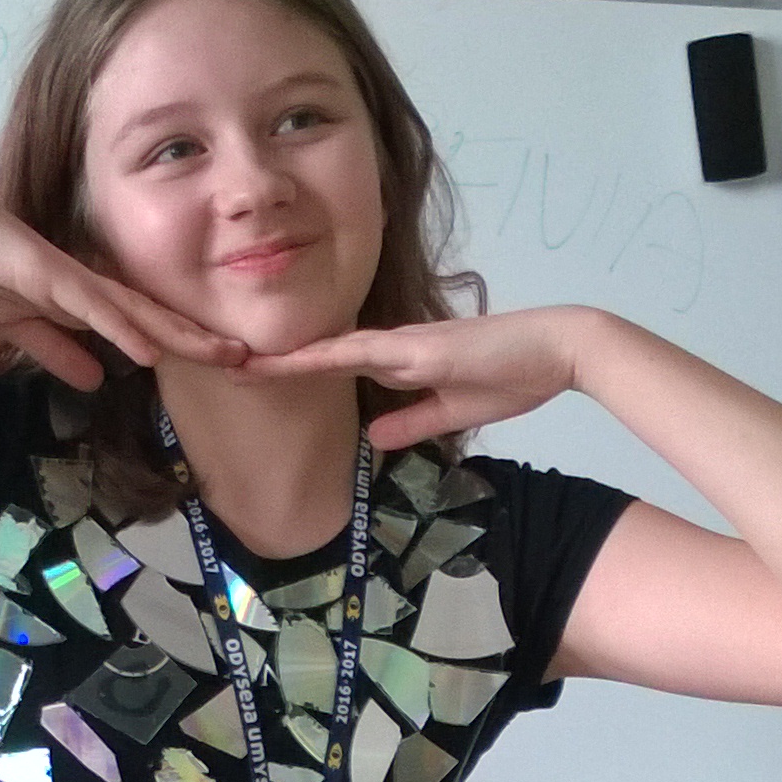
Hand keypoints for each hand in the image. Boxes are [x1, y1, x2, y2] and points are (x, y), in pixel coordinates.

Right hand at [0, 172, 242, 389]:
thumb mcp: (22, 326)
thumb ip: (59, 351)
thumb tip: (95, 380)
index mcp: (86, 298)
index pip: (145, 325)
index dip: (184, 344)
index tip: (221, 363)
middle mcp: (92, 285)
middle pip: (157, 317)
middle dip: (202, 339)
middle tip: (249, 359)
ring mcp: (75, 279)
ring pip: (139, 312)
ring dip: (182, 335)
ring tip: (224, 355)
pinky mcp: (51, 277)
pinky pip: (94, 309)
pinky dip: (124, 330)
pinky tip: (152, 351)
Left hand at [265, 306, 587, 445]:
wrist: (556, 350)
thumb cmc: (513, 376)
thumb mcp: (452, 412)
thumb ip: (411, 422)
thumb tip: (372, 438)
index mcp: (403, 361)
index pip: (338, 366)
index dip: (296, 371)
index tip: (255, 377)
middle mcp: (395, 346)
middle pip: (323, 354)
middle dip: (276, 362)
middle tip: (226, 364)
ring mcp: (404, 343)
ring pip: (331, 350)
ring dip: (287, 359)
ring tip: (238, 363)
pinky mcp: (418, 347)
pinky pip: (361, 351)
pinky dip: (324, 357)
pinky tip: (292, 361)